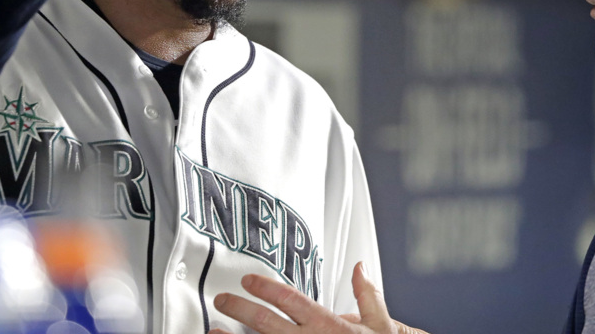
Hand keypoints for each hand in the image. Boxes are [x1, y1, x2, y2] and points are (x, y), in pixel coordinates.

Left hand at [209, 263, 428, 333]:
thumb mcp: (380, 324)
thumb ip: (367, 294)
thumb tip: (360, 267)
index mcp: (330, 326)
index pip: (293, 301)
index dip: (268, 288)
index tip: (248, 280)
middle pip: (269, 324)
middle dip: (241, 310)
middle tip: (223, 300)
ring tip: (214, 333)